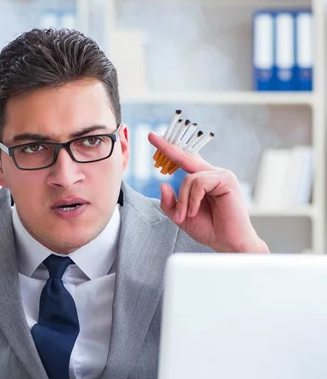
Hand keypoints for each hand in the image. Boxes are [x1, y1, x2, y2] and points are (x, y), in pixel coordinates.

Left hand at [148, 132, 268, 252]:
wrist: (228, 242)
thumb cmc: (209, 229)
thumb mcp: (181, 217)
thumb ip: (170, 203)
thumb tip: (163, 184)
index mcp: (201, 180)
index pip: (184, 159)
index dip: (169, 148)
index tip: (152, 137)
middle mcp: (211, 173)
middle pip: (185, 157)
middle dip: (166, 147)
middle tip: (150, 136)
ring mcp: (220, 174)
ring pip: (189, 178)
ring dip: (183, 200)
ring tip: (185, 215)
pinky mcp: (227, 179)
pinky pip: (199, 183)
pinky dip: (192, 199)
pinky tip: (194, 210)